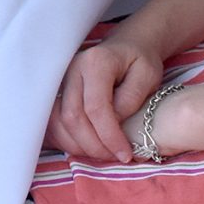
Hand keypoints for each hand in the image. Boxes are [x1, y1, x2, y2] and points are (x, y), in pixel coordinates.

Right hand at [47, 36, 164, 162]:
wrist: (128, 46)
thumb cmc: (140, 61)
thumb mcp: (148, 76)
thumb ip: (131, 98)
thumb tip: (115, 124)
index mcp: (96, 63)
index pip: (96, 107)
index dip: (109, 135)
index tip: (126, 154)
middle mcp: (73, 70)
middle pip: (73, 117)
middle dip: (94, 145)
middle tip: (116, 157)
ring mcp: (62, 80)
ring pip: (60, 122)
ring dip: (80, 146)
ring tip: (104, 154)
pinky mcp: (59, 91)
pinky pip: (55, 121)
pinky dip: (69, 140)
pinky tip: (87, 148)